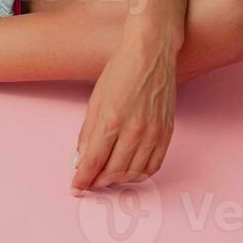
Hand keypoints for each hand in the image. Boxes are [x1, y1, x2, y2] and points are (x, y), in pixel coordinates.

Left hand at [71, 37, 175, 193]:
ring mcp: (153, 132)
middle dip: (98, 182)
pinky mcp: (167, 132)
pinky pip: (154, 165)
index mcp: (112, 119)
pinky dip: (140, 174)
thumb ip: (88, 133)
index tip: (75, 188)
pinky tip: (129, 172)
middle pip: (113, 171)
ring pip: (134, 173)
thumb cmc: (121, 71)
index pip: (94, 161)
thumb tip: (80, 160)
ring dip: (118, 181)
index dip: (82, 178)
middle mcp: (134, 129)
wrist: (151, 53)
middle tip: (89, 183)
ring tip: (106, 178)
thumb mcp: (95, 99)